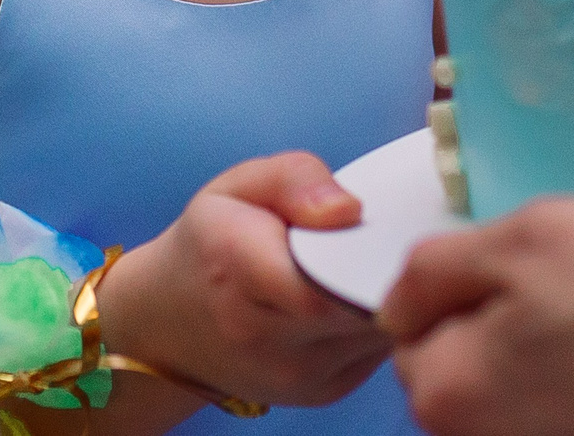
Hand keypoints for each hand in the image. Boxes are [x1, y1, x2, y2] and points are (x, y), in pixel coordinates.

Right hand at [96, 152, 390, 410]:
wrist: (172, 323)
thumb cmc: (212, 242)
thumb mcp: (239, 186)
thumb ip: (294, 180)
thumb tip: (349, 211)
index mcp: (237, 271)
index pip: (322, 282)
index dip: (367, 254)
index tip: (390, 225)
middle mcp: (264, 338)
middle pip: (359, 309)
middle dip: (389, 273)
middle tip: (401, 236)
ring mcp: (295, 376)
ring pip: (379, 335)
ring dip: (390, 299)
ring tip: (378, 263)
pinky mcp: (323, 393)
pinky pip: (377, 354)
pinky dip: (382, 324)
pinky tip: (363, 296)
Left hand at [381, 198, 573, 435]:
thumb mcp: (528, 236)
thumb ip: (439, 267)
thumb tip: (396, 302)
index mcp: (444, 394)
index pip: (413, 329)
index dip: (469, 284)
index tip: (535, 272)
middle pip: (464, 370)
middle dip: (505, 327)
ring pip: (519, 392)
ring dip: (552, 358)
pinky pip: (563, 413)